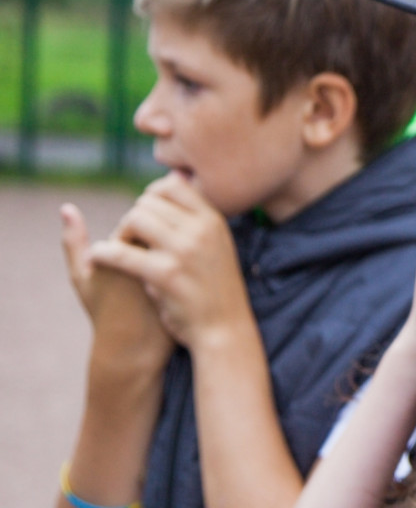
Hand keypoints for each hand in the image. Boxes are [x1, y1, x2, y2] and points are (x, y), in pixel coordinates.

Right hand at [61, 203, 175, 371]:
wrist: (139, 345)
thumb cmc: (105, 311)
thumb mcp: (84, 279)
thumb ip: (73, 242)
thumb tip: (66, 207)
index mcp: (125, 253)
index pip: (129, 225)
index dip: (122, 247)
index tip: (123, 277)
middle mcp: (156, 256)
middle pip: (152, 227)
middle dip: (146, 245)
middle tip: (142, 279)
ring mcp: (177, 265)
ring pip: (172, 239)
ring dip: (165, 251)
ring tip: (156, 282)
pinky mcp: (190, 275)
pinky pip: (185, 252)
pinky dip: (177, 260)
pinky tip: (172, 281)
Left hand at [86, 175, 251, 352]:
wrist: (226, 330)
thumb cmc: (215, 288)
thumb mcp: (218, 244)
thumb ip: (196, 215)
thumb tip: (174, 178)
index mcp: (214, 220)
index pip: (172, 185)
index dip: (151, 196)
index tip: (144, 216)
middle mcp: (202, 230)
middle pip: (148, 201)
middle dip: (133, 217)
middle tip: (130, 239)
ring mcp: (185, 251)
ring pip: (134, 219)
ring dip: (120, 232)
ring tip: (118, 248)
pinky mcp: (166, 275)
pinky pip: (122, 252)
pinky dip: (103, 253)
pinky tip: (97, 258)